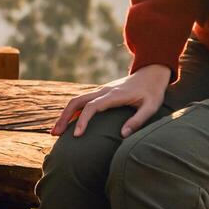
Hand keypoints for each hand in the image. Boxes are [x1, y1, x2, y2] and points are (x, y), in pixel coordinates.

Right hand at [51, 64, 172, 138]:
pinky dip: (72, 112)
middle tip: (55, 134)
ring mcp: (101, 90)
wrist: (152, 72)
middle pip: (77, 101)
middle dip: (64, 117)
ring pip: (77, 100)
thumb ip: (138, 120)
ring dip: (65, 115)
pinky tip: (68, 123)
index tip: (77, 136)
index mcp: (114, 95)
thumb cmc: (153, 92)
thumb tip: (122, 135)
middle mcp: (104, 91)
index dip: (83, 121)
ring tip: (56, 132)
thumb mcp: (151, 107)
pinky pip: (82, 101)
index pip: (92, 107)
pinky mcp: (102, 93)